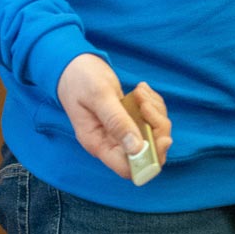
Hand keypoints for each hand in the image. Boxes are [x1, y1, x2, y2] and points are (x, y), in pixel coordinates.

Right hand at [56, 54, 172, 179]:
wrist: (73, 64)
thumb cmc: (80, 79)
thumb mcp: (98, 96)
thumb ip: (116, 122)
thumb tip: (137, 149)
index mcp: (99, 144)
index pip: (129, 169)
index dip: (150, 159)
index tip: (161, 137)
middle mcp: (112, 142)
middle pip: (147, 152)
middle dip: (156, 129)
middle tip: (146, 104)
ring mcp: (122, 130)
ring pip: (153, 133)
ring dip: (154, 112)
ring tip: (140, 92)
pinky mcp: (129, 118)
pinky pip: (151, 118)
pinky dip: (152, 104)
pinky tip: (140, 90)